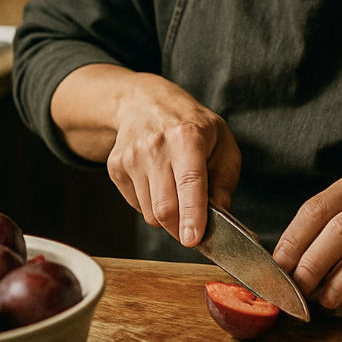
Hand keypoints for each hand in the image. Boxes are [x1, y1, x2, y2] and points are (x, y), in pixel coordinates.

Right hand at [103, 72, 241, 247]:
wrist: (144, 102)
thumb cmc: (190, 124)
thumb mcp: (221, 140)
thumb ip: (225, 179)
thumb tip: (220, 214)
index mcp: (188, 136)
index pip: (190, 183)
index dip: (192, 215)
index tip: (193, 239)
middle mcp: (156, 146)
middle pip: (165, 208)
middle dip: (181, 229)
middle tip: (193, 230)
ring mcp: (131, 157)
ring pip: (149, 213)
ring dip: (167, 217)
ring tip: (176, 193)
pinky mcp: (116, 167)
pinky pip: (136, 206)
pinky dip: (150, 206)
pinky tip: (158, 183)